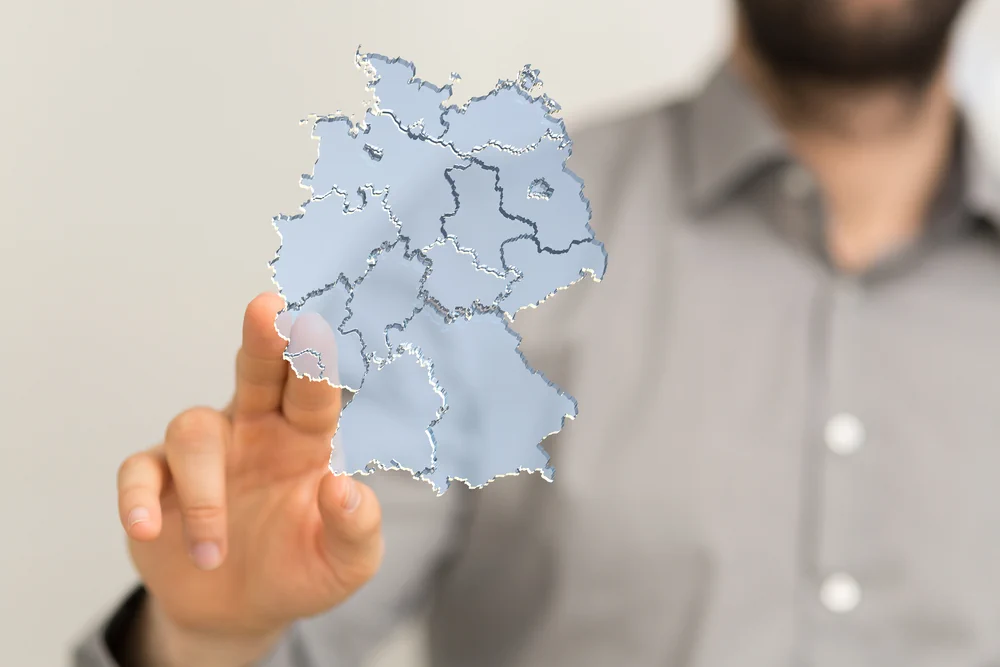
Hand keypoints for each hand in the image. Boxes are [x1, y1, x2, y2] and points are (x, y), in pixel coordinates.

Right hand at [116, 293, 382, 663]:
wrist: (243, 613)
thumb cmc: (303, 570)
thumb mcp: (345, 563)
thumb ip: (355, 529)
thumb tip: (344, 487)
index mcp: (309, 438)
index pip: (315, 391)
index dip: (314, 359)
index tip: (314, 324)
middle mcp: (258, 430)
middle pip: (258, 371)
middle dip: (262, 341)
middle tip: (266, 309)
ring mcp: (208, 453)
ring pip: (193, 431)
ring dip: (203, 493)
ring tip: (213, 553)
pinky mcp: (159, 483)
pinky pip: (139, 472)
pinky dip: (138, 497)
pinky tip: (148, 529)